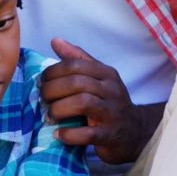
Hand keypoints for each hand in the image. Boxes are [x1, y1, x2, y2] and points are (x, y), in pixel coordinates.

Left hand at [41, 38, 151, 163]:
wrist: (135, 131)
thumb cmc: (110, 102)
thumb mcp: (99, 77)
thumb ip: (78, 59)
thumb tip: (55, 40)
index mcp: (106, 73)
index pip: (75, 64)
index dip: (52, 72)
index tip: (41, 82)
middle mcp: (111, 90)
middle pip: (76, 82)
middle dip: (52, 90)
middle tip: (42, 99)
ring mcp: (112, 112)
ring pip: (83, 103)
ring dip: (59, 109)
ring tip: (48, 116)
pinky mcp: (110, 134)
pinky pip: (88, 133)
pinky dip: (69, 134)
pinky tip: (58, 134)